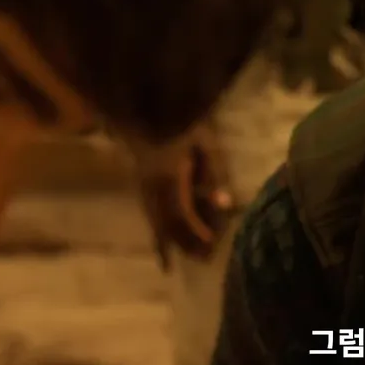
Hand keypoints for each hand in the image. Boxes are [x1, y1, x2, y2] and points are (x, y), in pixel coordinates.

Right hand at [137, 124, 237, 270]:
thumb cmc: (181, 120)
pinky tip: (162, 257)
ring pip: (156, 223)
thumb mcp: (204, 144)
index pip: (182, 215)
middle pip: (168, 225)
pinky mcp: (140, 187)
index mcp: (168, 177)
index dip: (196, 233)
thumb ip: (214, 173)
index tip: (212, 245)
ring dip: (171, 243)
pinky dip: (157, 238)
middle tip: (205, 259)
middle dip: (187, 243)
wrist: (148, 104)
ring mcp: (142, 188)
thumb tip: (224, 203)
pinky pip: (149, 217)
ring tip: (184, 260)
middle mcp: (151, 188)